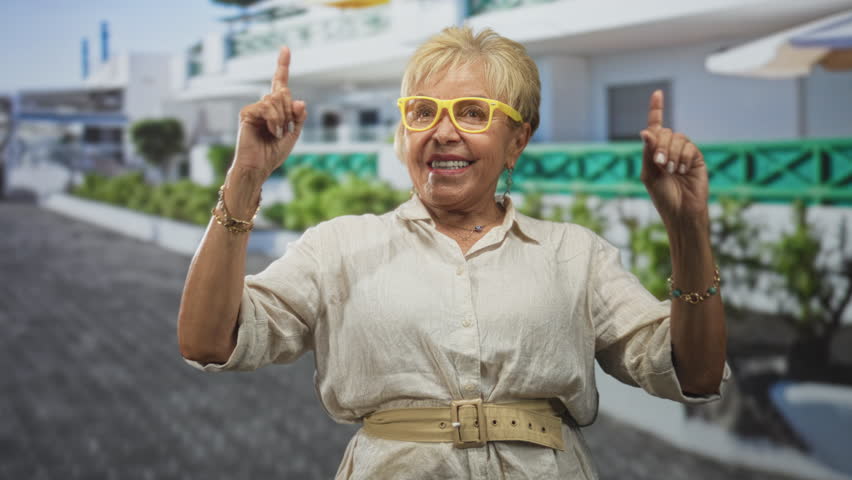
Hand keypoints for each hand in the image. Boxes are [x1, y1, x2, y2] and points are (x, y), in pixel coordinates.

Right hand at [232, 46, 307, 179]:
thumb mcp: (293, 134)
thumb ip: (298, 117)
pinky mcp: (247, 112)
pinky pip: (267, 107)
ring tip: (276, 134)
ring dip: (282, 118)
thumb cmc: (273, 153)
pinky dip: (274, 120)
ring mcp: (254, 107)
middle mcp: (264, 104)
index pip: (279, 83)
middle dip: (289, 112)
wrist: (258, 167)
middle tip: (283, 130)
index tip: (285, 48)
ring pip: (276, 99)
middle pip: (284, 92)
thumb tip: (300, 100)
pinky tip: (270, 132)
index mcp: (275, 108)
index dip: (282, 65)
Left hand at [639, 90, 708, 225]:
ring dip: (672, 154)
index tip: (658, 93)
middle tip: (660, 163)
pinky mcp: (697, 158)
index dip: (656, 109)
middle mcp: (669, 149)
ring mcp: (684, 153)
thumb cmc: (662, 196)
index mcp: (654, 152)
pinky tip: (683, 171)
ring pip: (678, 138)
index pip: (655, 127)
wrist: (681, 211)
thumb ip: (647, 152)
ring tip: (672, 171)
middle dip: (661, 146)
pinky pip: (690, 147)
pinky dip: (684, 158)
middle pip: (665, 132)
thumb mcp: (649, 174)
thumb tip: (646, 131)